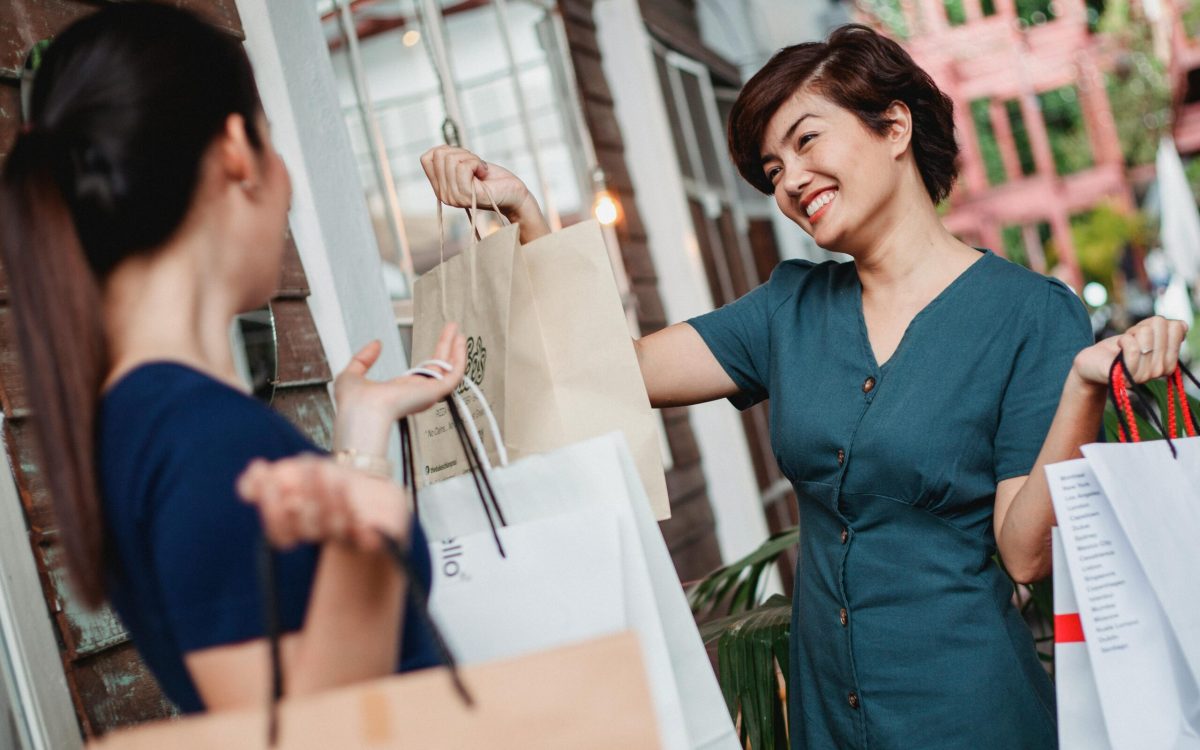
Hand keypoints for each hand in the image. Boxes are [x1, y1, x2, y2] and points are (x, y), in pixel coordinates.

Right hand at [237, 455, 408, 550]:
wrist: (371, 485)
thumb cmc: (324, 481)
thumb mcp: (291, 473)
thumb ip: (265, 480)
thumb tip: (246, 486)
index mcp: (298, 527)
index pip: (278, 533)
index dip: (270, 509)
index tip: (265, 475)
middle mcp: (322, 535)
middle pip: (306, 528)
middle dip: (304, 493)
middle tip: (306, 462)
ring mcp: (350, 536)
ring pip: (335, 525)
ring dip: (329, 496)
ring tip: (325, 468)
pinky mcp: (377, 536)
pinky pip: (367, 535)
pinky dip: (358, 517)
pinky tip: (351, 495)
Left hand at [333, 323, 466, 456]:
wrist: (361, 412)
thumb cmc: (354, 403)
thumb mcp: (352, 374)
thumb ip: (364, 359)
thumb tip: (377, 344)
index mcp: (400, 392)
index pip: (422, 374)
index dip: (430, 357)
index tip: (435, 344)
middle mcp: (417, 394)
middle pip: (437, 367)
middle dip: (445, 348)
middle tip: (451, 329)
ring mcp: (427, 393)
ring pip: (448, 369)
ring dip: (454, 349)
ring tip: (457, 330)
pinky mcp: (435, 391)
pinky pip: (454, 373)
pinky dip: (459, 357)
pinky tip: (460, 341)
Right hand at [419, 146, 549, 241]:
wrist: (513, 193)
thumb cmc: (492, 178)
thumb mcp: (465, 164)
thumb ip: (447, 159)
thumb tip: (437, 151)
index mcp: (440, 188)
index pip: (427, 158)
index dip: (447, 151)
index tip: (464, 161)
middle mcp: (443, 195)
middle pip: (440, 156)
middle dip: (461, 153)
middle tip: (476, 166)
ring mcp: (454, 197)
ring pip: (452, 160)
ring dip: (472, 159)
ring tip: (481, 171)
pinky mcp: (467, 195)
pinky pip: (464, 166)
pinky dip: (478, 163)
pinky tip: (484, 173)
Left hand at [1070, 315, 1188, 388]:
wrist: (1091, 363)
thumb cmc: (1118, 347)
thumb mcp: (1144, 334)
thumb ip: (1164, 329)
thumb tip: (1182, 326)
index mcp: (1169, 360)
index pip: (1176, 327)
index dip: (1154, 323)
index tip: (1142, 333)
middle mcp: (1160, 370)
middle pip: (1160, 326)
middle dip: (1141, 327)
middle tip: (1130, 339)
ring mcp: (1144, 375)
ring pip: (1146, 335)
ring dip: (1130, 334)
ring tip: (1123, 345)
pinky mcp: (1126, 376)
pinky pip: (1132, 347)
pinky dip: (1123, 340)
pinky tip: (1119, 346)